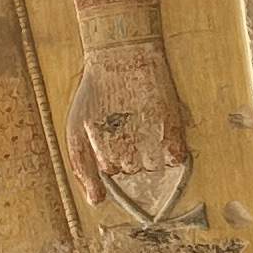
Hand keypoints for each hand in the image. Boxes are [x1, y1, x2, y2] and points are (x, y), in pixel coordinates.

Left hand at [70, 38, 189, 200]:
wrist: (122, 51)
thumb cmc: (97, 94)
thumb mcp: (75, 127)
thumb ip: (82, 168)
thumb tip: (97, 201)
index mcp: (98, 137)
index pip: (109, 169)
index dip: (109, 155)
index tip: (110, 135)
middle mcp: (123, 135)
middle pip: (131, 169)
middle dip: (128, 154)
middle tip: (126, 126)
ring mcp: (148, 128)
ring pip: (152, 166)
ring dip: (149, 154)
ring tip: (142, 127)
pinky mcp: (171, 119)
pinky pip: (176, 156)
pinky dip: (172, 153)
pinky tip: (163, 136)